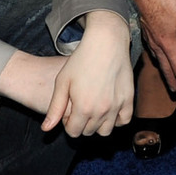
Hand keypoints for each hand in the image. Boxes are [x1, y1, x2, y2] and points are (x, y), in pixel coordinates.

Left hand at [42, 11, 134, 136]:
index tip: (69, 110)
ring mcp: (117, 106)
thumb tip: (46, 130)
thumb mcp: (62, 82)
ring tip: (93, 108)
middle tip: (80, 106)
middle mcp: (101, 110)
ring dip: (98, 124)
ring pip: (106, 131)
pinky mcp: (129, 99)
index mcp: (83, 108)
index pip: (73, 132)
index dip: (68, 123)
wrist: (106, 42)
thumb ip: (55, 108)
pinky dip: (116, 120)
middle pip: (88, 132)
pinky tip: (109, 109)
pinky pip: (123, 121)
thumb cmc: (81, 60)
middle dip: (82, 123)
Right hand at [127, 0, 175, 97]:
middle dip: (171, 81)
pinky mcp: (146, 30)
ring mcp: (150, 38)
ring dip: (163, 68)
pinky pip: (152, 49)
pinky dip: (156, 55)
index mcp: (169, 45)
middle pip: (166, 68)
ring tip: (166, 73)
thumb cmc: (164, 3)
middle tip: (175, 91)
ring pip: (157, 59)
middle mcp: (158, 45)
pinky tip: (157, 50)